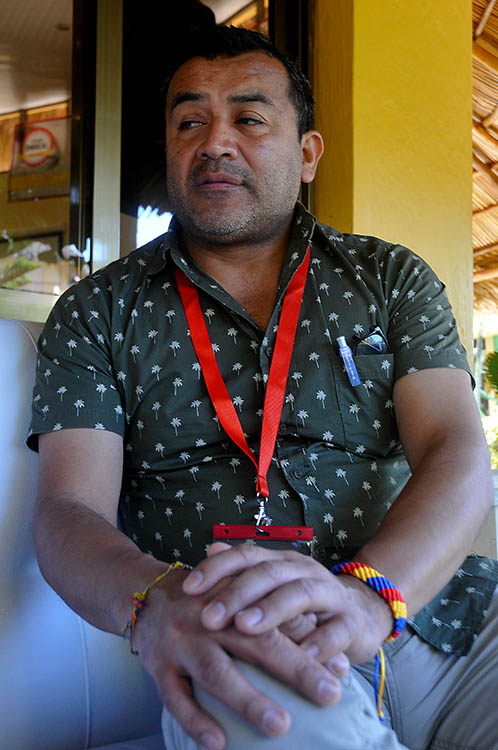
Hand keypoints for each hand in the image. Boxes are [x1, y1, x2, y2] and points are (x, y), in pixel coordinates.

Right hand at [133, 565, 344, 749]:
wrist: (145, 596)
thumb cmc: (207, 603)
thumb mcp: (239, 599)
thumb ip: (282, 623)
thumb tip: (334, 658)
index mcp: (236, 600)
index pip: (278, 620)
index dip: (311, 643)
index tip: (341, 671)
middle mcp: (211, 619)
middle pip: (256, 643)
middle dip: (295, 669)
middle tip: (330, 694)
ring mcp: (182, 643)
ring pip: (216, 671)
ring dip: (248, 699)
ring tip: (280, 725)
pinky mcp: (158, 666)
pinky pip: (175, 697)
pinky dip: (195, 721)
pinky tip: (218, 743)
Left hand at [183, 543, 392, 664]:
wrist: (360, 615)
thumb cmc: (304, 606)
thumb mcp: (273, 587)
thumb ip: (243, 571)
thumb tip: (211, 548)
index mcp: (281, 562)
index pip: (246, 556)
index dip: (217, 569)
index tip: (187, 588)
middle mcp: (304, 571)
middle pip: (269, 572)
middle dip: (237, 593)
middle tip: (209, 618)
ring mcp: (330, 594)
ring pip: (301, 593)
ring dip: (272, 609)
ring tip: (246, 627)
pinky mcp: (351, 622)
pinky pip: (337, 630)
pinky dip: (319, 643)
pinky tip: (301, 656)